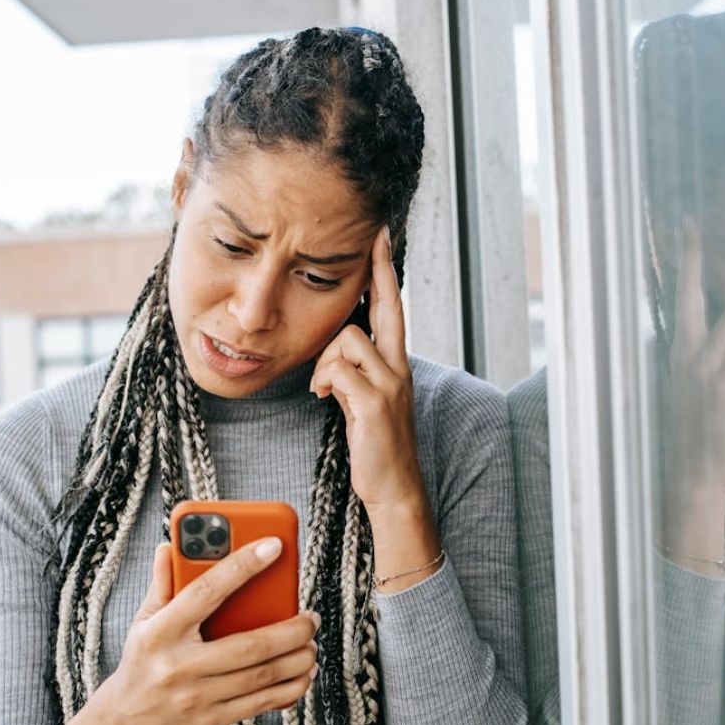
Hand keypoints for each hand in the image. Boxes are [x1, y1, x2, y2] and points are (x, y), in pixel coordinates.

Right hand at [83, 539, 319, 724]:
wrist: (124, 724)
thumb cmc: (141, 663)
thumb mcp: (143, 621)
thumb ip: (162, 584)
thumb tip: (169, 546)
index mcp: (162, 632)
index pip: (206, 591)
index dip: (242, 566)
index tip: (273, 546)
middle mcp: (180, 665)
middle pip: (248, 645)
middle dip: (290, 630)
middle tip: (310, 617)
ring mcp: (197, 696)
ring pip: (260, 676)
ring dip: (297, 659)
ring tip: (311, 643)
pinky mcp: (210, 720)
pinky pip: (260, 703)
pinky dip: (289, 688)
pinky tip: (303, 673)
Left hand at [310, 227, 424, 511]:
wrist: (395, 487)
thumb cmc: (376, 444)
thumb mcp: (367, 399)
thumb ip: (357, 371)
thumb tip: (334, 352)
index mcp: (396, 363)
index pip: (391, 308)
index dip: (385, 273)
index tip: (380, 239)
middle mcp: (399, 367)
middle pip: (386, 307)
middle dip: (378, 271)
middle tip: (374, 237)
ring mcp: (391, 383)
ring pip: (348, 339)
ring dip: (326, 360)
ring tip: (325, 388)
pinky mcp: (376, 402)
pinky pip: (340, 370)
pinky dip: (326, 381)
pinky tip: (326, 397)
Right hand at [661, 219, 724, 572]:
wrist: (694, 474)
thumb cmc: (702, 432)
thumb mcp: (701, 388)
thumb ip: (711, 358)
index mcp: (678, 353)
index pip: (680, 299)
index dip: (685, 261)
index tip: (687, 228)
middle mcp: (681, 354)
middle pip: (692, 294)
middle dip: (691, 259)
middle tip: (692, 226)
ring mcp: (698, 369)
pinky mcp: (720, 386)